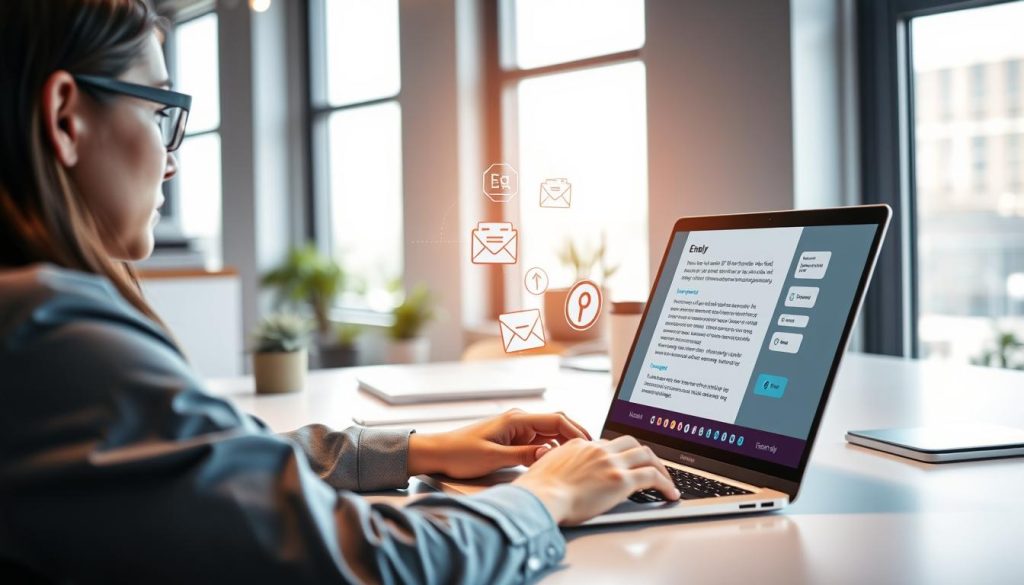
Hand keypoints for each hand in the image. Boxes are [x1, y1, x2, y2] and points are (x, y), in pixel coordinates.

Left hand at [408, 409, 590, 478]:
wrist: (438, 453)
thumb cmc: (460, 453)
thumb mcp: (494, 458)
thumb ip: (524, 455)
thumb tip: (549, 453)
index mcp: (517, 419)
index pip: (557, 420)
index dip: (576, 431)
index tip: (590, 444)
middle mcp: (519, 420)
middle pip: (557, 424)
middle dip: (575, 437)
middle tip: (591, 453)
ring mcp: (517, 429)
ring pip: (549, 434)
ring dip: (563, 444)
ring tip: (579, 460)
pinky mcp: (513, 439)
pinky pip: (538, 441)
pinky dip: (550, 450)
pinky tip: (556, 461)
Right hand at [511, 435, 679, 525]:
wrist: (540, 496)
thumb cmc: (538, 490)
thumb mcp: (546, 468)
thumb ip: (559, 464)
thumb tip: (559, 472)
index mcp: (580, 445)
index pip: (608, 444)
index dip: (620, 454)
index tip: (626, 463)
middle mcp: (598, 449)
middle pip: (631, 443)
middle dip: (644, 454)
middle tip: (651, 467)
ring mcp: (611, 462)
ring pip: (646, 455)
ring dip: (660, 467)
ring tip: (666, 481)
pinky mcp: (622, 479)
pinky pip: (652, 477)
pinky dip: (665, 484)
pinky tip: (670, 494)